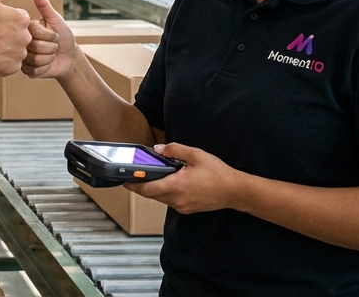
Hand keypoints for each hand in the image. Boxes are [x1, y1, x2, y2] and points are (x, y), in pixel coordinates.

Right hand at [0, 0, 32, 76]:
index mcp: (21, 18)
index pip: (20, 18)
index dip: (7, 20)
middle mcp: (25, 36)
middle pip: (21, 34)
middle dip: (9, 34)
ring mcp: (20, 53)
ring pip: (18, 49)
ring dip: (8, 47)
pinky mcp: (13, 67)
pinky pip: (13, 62)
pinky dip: (4, 60)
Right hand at [21, 0, 75, 79]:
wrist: (70, 59)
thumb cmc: (64, 37)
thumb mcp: (55, 19)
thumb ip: (44, 4)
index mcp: (26, 29)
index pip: (34, 31)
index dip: (48, 35)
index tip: (53, 35)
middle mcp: (22, 42)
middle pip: (35, 46)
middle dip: (50, 48)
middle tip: (52, 46)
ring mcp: (23, 57)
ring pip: (34, 59)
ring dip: (48, 58)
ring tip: (49, 55)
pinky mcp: (26, 70)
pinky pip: (33, 70)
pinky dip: (44, 68)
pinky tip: (45, 65)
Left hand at [125, 143, 243, 213]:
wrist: (235, 191)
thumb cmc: (218, 173)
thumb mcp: (195, 155)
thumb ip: (174, 150)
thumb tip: (158, 149)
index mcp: (176, 186)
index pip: (146, 189)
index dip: (132, 185)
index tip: (123, 179)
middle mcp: (176, 200)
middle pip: (151, 195)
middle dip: (142, 185)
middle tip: (135, 174)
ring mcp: (182, 206)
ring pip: (160, 198)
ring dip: (154, 189)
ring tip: (153, 175)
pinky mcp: (187, 209)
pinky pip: (170, 201)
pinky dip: (165, 192)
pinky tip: (170, 182)